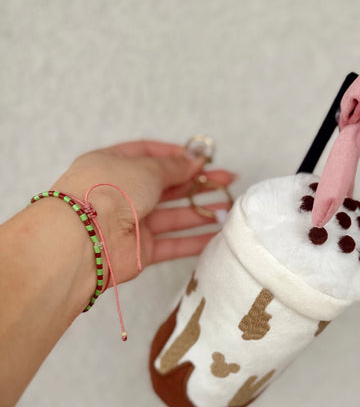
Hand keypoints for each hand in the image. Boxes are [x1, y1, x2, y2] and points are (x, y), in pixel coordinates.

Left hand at [53, 139, 236, 285]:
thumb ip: (174, 166)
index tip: (203, 159)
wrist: (84, 237)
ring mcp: (131, 223)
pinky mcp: (140, 250)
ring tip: (228, 207)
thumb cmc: (106, 191)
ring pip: (172, 216)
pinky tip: (216, 235)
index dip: (177, 156)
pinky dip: (194, 240)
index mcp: (114, 165)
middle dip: (197, 184)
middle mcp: (122, 193)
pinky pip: (172, 243)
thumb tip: (195, 158)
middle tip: (226, 181)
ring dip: (200, 211)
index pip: (149, 155)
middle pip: (166, 187)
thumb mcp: (146, 168)